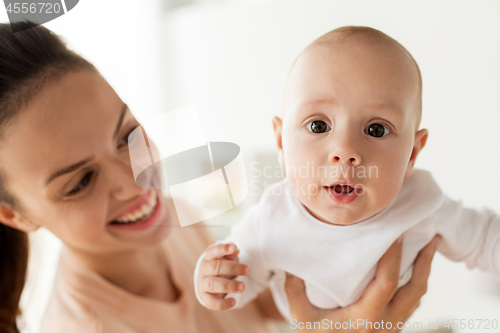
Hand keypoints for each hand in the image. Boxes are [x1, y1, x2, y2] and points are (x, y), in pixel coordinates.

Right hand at [197, 243, 250, 310]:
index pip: (213, 251)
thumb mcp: (228, 257)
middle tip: (248, 270)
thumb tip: (235, 250)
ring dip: (228, 286)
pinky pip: (211, 302)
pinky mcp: (205, 297)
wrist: (211, 280)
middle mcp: (204, 270)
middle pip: (216, 267)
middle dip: (233, 268)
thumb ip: (231, 252)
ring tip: (242, 287)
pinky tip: (233, 301)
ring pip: (212, 284)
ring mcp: (203, 284)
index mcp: (209, 257)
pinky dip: (222, 303)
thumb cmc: (222, 266)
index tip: (234, 249)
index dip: (222, 249)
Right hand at [285, 236, 437, 331]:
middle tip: (429, 235)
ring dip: (425, 270)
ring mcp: (394, 326)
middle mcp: (386, 323)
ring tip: (429, 245)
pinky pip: (412, 302)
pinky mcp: (394, 326)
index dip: (394, 257)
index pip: (387, 283)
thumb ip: (294, 289)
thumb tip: (291, 263)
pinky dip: (417, 281)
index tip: (396, 233)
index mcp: (366, 318)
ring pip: (418, 296)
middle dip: (425, 260)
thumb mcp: (301, 317)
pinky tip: (414, 267)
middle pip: (416, 289)